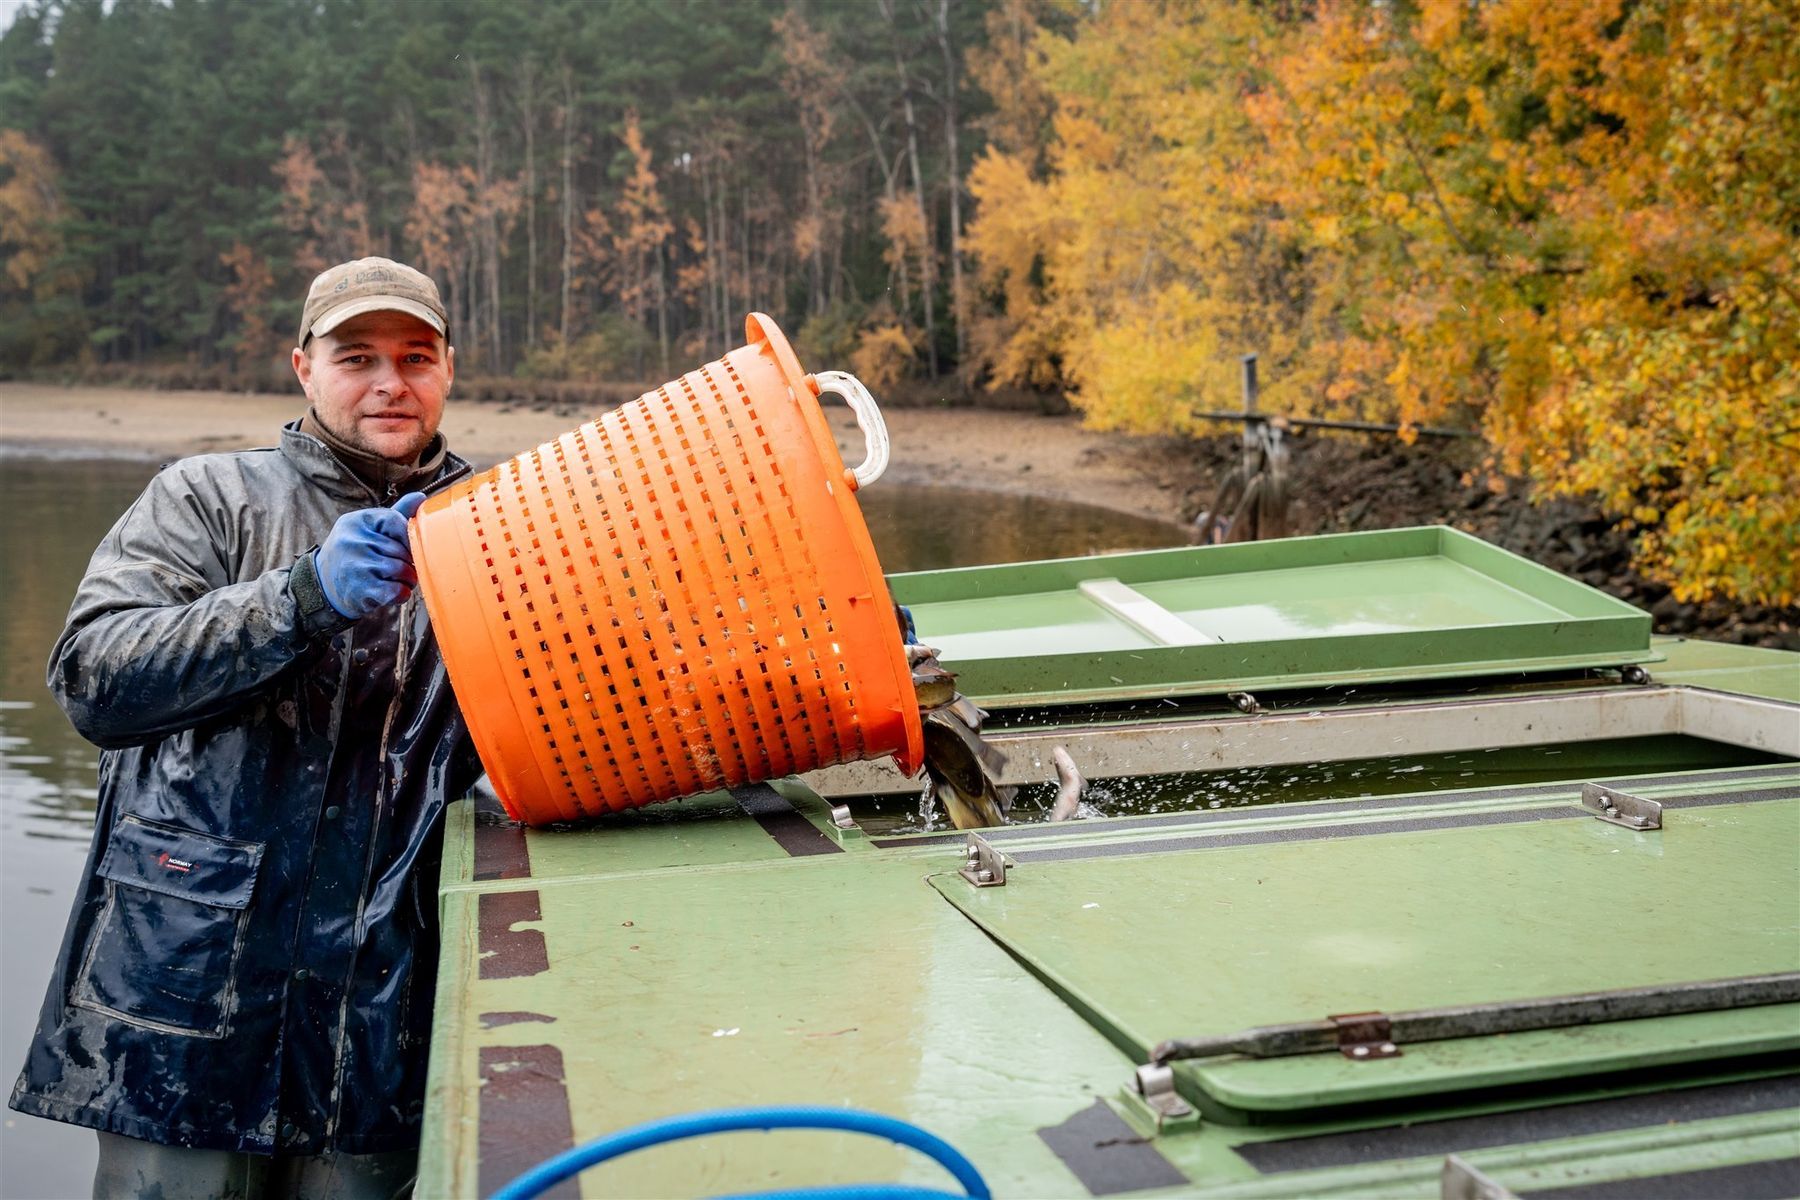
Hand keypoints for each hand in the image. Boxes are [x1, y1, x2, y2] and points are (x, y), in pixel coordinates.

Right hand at [314, 492, 426, 617]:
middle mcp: (352, 541)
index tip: (410, 547)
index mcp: (356, 521)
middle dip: (410, 562)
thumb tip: (421, 498)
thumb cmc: (356, 551)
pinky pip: (396, 591)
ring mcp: (354, 566)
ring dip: (409, 579)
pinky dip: (402, 594)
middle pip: (401, 550)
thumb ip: (395, 514)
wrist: (323, 583)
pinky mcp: (358, 590)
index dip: (409, 537)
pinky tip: (395, 592)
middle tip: (407, 568)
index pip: (395, 521)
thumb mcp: (369, 528)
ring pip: (401, 570)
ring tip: (401, 580)